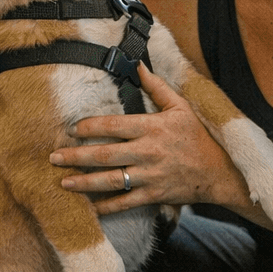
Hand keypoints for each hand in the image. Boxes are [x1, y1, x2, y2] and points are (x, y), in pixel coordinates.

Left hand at [47, 66, 249, 215]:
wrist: (218, 172)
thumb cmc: (197, 136)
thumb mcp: (180, 107)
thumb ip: (156, 87)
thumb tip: (137, 64)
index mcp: (153, 127)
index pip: (114, 126)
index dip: (90, 127)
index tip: (72, 129)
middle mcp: (149, 152)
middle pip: (106, 155)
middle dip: (77, 156)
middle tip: (53, 157)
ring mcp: (151, 176)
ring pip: (112, 180)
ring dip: (85, 182)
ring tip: (63, 182)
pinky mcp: (154, 195)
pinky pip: (126, 202)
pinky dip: (106, 206)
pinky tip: (88, 207)